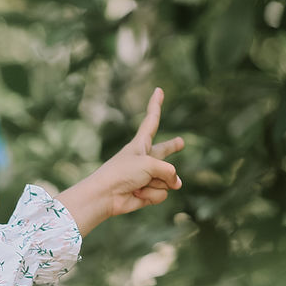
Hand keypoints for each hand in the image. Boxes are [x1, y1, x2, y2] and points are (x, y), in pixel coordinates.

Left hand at [58, 87, 184, 235]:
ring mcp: (146, 176)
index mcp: (140, 144)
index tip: (158, 90)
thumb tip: (176, 184)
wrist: (105, 195)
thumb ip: (169, 171)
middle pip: (164, 150)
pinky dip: (151, 195)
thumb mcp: (150, 164)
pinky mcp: (147, 192)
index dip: (156, 105)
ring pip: (167, 179)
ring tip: (139, 183)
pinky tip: (138, 194)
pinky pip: (161, 193)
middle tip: (180, 142)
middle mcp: (144, 159)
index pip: (151, 120)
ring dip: (156, 183)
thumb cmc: (122, 173)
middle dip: (171, 147)